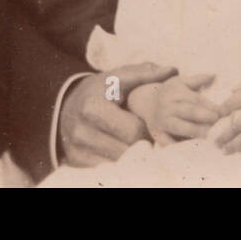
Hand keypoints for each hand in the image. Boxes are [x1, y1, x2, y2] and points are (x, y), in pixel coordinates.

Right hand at [58, 63, 176, 166]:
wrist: (68, 105)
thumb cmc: (101, 90)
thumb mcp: (119, 77)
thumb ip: (145, 73)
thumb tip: (172, 70)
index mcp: (93, 106)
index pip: (134, 130)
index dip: (148, 128)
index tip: (151, 124)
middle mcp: (81, 130)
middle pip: (127, 149)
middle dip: (141, 143)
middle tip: (145, 134)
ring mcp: (77, 148)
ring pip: (118, 162)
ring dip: (131, 154)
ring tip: (134, 141)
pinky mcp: (74, 161)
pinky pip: (106, 169)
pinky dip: (118, 162)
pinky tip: (120, 149)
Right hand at [127, 73, 220, 145]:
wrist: (145, 102)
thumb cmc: (169, 92)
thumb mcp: (180, 81)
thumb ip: (197, 79)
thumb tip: (214, 75)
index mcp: (175, 93)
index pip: (195, 99)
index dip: (209, 105)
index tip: (221, 111)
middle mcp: (168, 107)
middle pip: (188, 112)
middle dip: (204, 116)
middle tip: (217, 121)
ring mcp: (162, 121)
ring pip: (179, 127)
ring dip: (194, 131)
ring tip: (208, 135)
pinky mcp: (158, 134)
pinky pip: (167, 142)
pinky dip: (177, 146)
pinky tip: (189, 148)